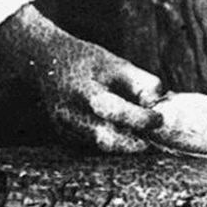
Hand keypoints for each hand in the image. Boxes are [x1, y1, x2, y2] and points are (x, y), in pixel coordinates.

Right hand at [0, 5, 163, 152]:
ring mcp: (63, 126)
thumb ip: (141, 83)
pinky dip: (109, 142)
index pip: (115, 111)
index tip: (159, 119)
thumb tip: (159, 105)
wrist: (47, 60)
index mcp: (84, 90)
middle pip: (105, 139)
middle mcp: (69, 112)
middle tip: (150, 139)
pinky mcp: (63, 134)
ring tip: (138, 135)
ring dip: (123, 145)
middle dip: (132, 143)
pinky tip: (120, 132)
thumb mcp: (117, 63)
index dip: (140, 119)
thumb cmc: (89, 61)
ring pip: (99, 146)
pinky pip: (91, 145)